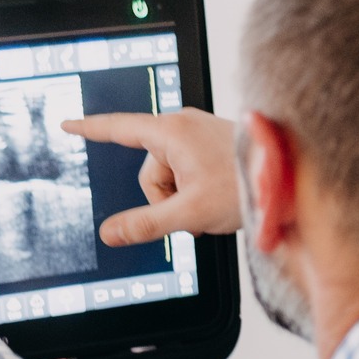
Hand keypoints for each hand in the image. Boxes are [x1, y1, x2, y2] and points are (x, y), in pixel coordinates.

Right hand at [61, 110, 240, 245]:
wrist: (290, 176)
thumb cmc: (246, 184)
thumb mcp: (189, 213)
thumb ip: (146, 224)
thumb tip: (111, 233)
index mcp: (170, 132)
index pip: (117, 129)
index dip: (89, 130)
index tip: (68, 124)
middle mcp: (182, 125)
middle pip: (150, 172)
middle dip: (166, 199)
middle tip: (195, 211)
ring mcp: (198, 133)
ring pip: (171, 177)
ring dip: (185, 198)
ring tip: (213, 203)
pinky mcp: (212, 144)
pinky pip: (189, 172)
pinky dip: (197, 191)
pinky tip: (219, 196)